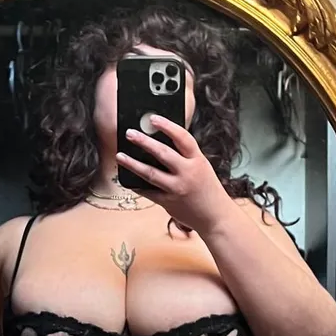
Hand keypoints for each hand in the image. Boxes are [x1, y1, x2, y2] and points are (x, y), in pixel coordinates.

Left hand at [116, 115, 233, 233]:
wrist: (215, 217)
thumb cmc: (208, 190)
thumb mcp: (202, 167)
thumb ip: (185, 156)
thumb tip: (161, 142)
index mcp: (197, 160)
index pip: (182, 137)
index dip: (167, 126)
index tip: (153, 118)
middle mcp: (187, 173)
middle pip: (163, 153)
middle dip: (144, 142)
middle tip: (129, 133)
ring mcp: (177, 188)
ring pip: (150, 173)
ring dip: (132, 164)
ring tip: (120, 156)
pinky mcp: (168, 202)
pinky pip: (148, 192)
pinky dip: (136, 185)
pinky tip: (127, 179)